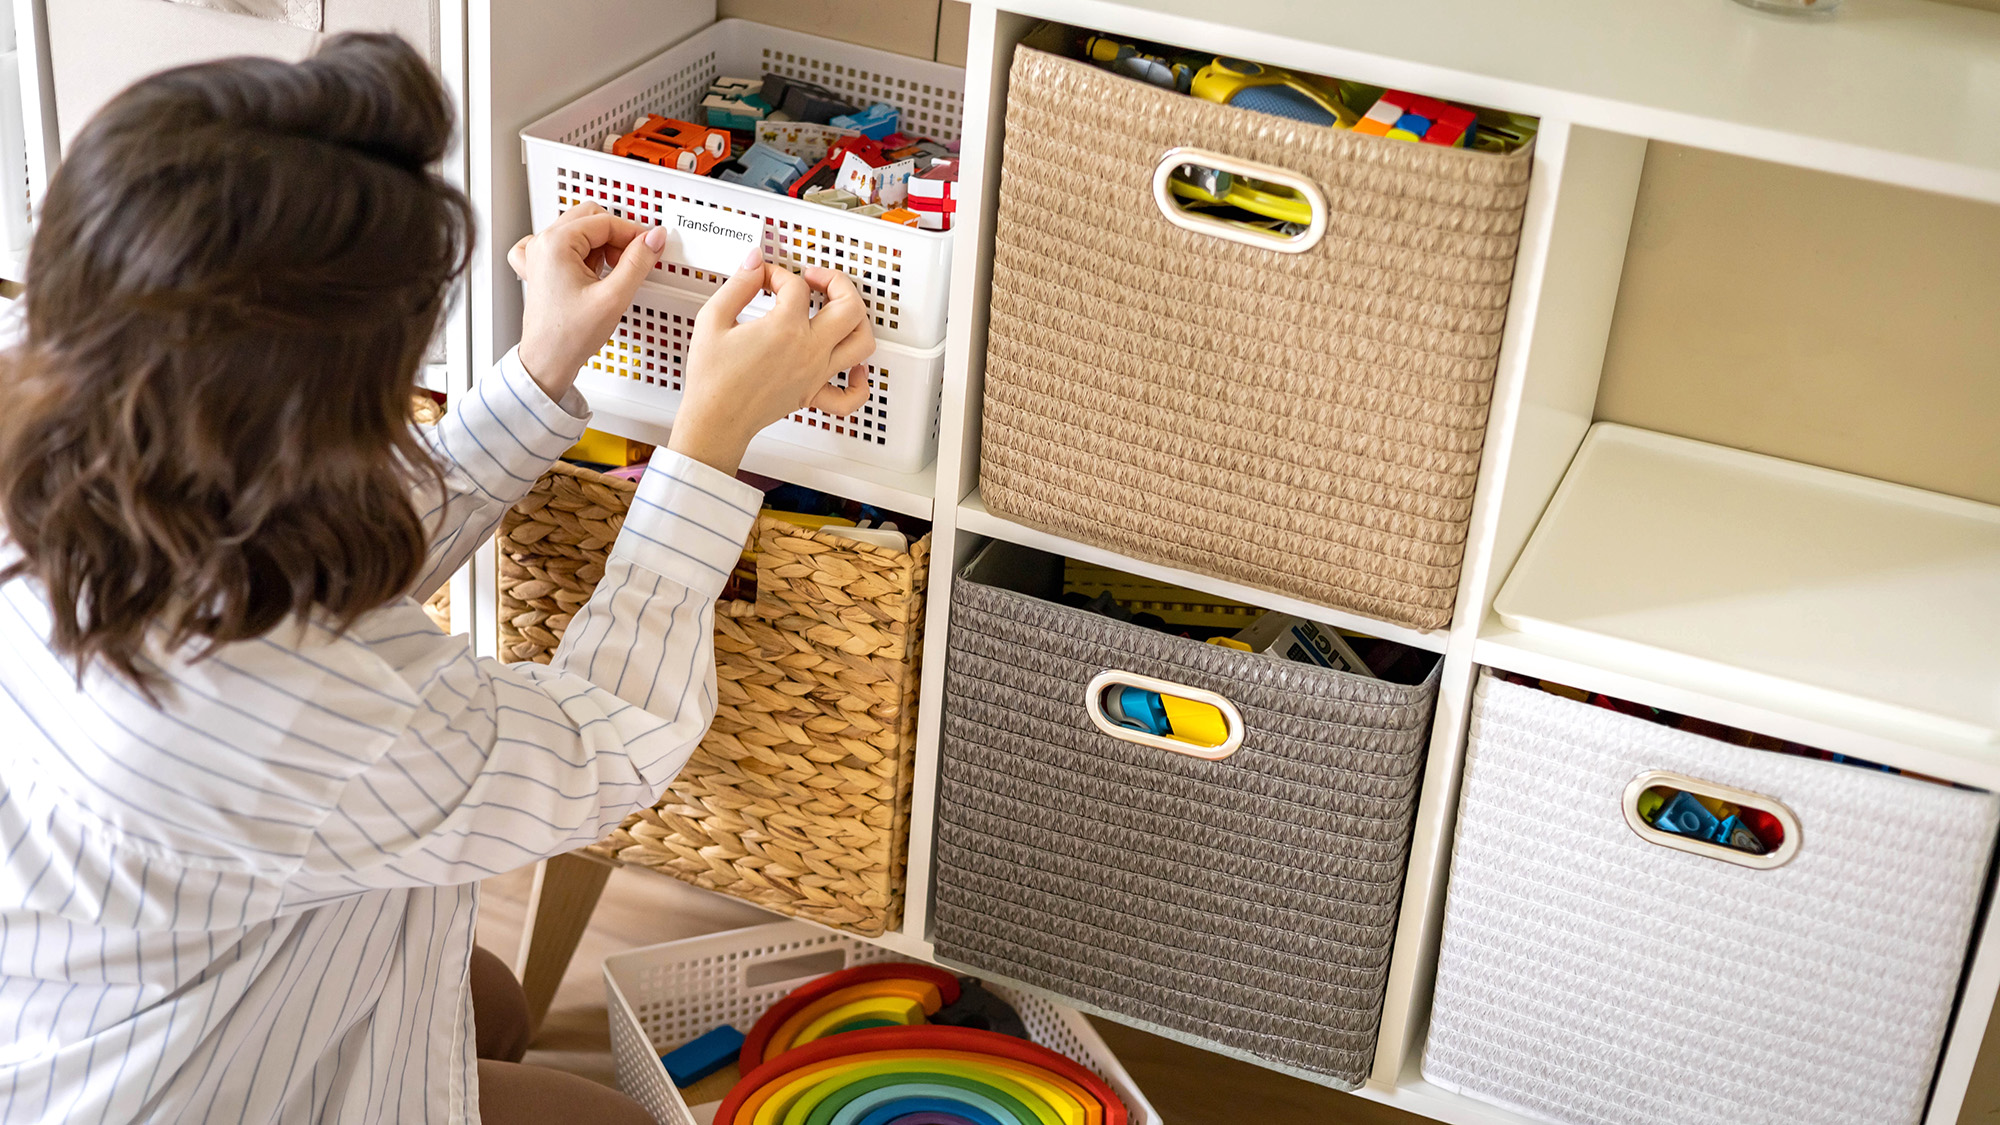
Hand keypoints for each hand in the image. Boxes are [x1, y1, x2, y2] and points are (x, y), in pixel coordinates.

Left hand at [510, 201, 663, 399]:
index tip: (649, 247)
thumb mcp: (614, 297)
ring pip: (578, 230)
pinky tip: (586, 268)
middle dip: (616, 236)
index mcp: (556, 243)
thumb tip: (653, 239)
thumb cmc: (569, 336)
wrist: (548, 361)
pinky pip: (560, 244)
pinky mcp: (539, 268)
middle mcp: (542, 243)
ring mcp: (537, 255)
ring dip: (600, 245)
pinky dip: (578, 252)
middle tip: (631, 260)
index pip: (605, 221)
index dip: (633, 233)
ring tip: (610, 273)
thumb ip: (638, 262)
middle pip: (590, 218)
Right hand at [667, 250, 875, 474]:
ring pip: (862, 343)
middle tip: (816, 278)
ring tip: (839, 309)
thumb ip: (738, 285)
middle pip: (849, 306)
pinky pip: (849, 396)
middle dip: (836, 282)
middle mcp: (809, 350)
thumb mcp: (713, 319)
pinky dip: (859, 382)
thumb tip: (755, 262)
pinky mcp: (813, 395)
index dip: (778, 273)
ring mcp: (816, 374)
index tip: (765, 276)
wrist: (714, 419)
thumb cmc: (712, 379)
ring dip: (858, 320)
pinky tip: (853, 367)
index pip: (796, 286)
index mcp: (786, 329)